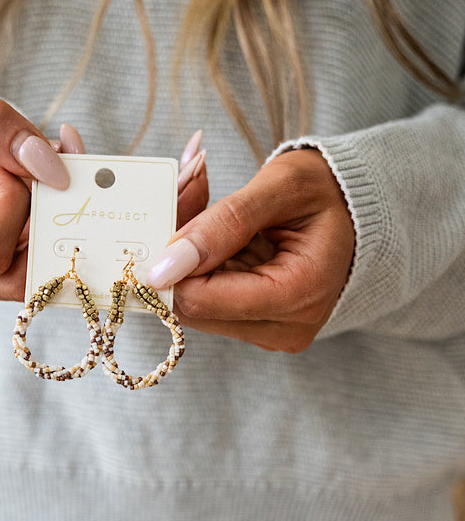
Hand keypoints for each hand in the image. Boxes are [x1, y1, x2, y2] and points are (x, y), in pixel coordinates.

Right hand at [0, 82, 83, 300]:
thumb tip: (52, 170)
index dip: (10, 204)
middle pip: (16, 275)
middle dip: (41, 218)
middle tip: (32, 169)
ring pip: (38, 272)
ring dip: (56, 218)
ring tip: (48, 166)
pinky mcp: (2, 270)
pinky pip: (45, 261)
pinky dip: (60, 219)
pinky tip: (54, 179)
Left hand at [146, 149, 355, 352]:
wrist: (356, 207)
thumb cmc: (327, 190)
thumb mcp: (279, 188)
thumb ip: (221, 225)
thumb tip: (163, 267)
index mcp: (299, 295)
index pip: (202, 298)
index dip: (171, 258)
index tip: (169, 205)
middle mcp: (285, 328)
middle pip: (192, 305)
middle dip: (175, 251)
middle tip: (185, 191)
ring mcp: (271, 332)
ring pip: (193, 304)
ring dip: (184, 254)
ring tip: (202, 201)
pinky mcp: (257, 326)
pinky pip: (207, 300)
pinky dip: (199, 262)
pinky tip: (214, 230)